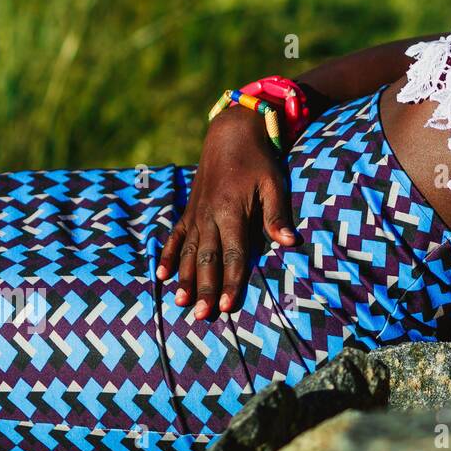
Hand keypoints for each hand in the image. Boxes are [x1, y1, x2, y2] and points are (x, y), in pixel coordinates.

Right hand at [158, 108, 296, 319]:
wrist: (230, 134)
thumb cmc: (258, 160)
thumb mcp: (273, 183)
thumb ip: (276, 215)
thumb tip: (289, 242)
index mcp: (231, 211)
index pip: (233, 254)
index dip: (232, 281)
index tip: (229, 306)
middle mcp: (209, 216)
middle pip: (206, 259)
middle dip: (205, 289)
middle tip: (202, 316)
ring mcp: (195, 214)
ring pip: (187, 253)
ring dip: (184, 279)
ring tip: (181, 303)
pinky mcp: (188, 211)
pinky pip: (175, 237)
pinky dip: (167, 256)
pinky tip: (161, 276)